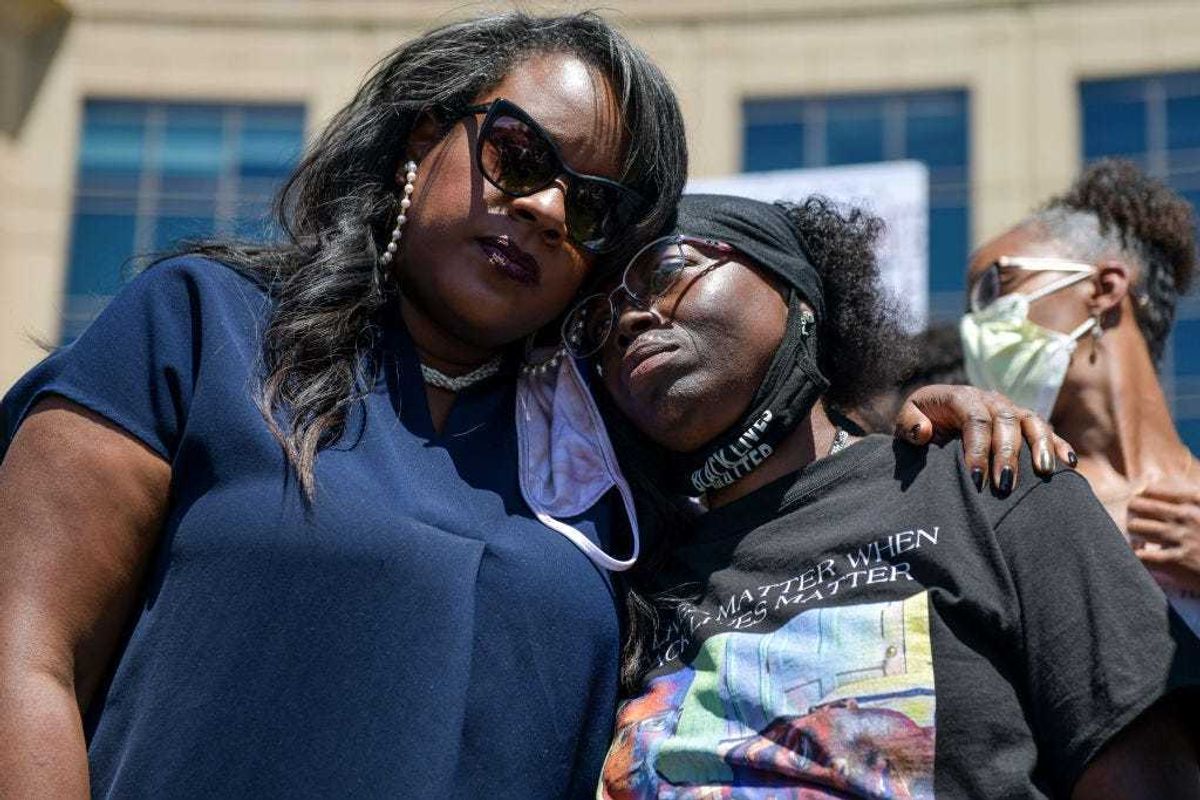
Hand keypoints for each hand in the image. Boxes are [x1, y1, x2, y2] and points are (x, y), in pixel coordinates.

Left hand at [894, 385, 1075, 495]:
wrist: (934, 415)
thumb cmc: (920, 422)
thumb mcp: (906, 421)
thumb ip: (908, 424)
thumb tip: (923, 432)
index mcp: (960, 396)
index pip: (976, 420)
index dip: (978, 449)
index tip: (976, 479)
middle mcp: (990, 399)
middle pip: (1007, 422)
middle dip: (1007, 455)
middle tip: (1003, 486)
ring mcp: (1010, 409)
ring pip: (1031, 421)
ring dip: (1040, 447)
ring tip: (1043, 472)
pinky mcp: (1023, 421)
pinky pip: (1045, 430)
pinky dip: (1057, 445)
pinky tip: (1067, 464)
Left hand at [1128, 478, 1199, 592]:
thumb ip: (1192, 496)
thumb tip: (1159, 484)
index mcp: (1196, 500)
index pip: (1152, 489)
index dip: (1143, 495)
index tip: (1143, 500)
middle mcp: (1185, 515)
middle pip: (1137, 505)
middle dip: (1134, 511)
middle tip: (1139, 518)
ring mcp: (1180, 538)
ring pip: (1135, 526)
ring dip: (1134, 532)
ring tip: (1140, 537)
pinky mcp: (1177, 561)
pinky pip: (1142, 554)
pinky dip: (1138, 554)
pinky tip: (1142, 554)